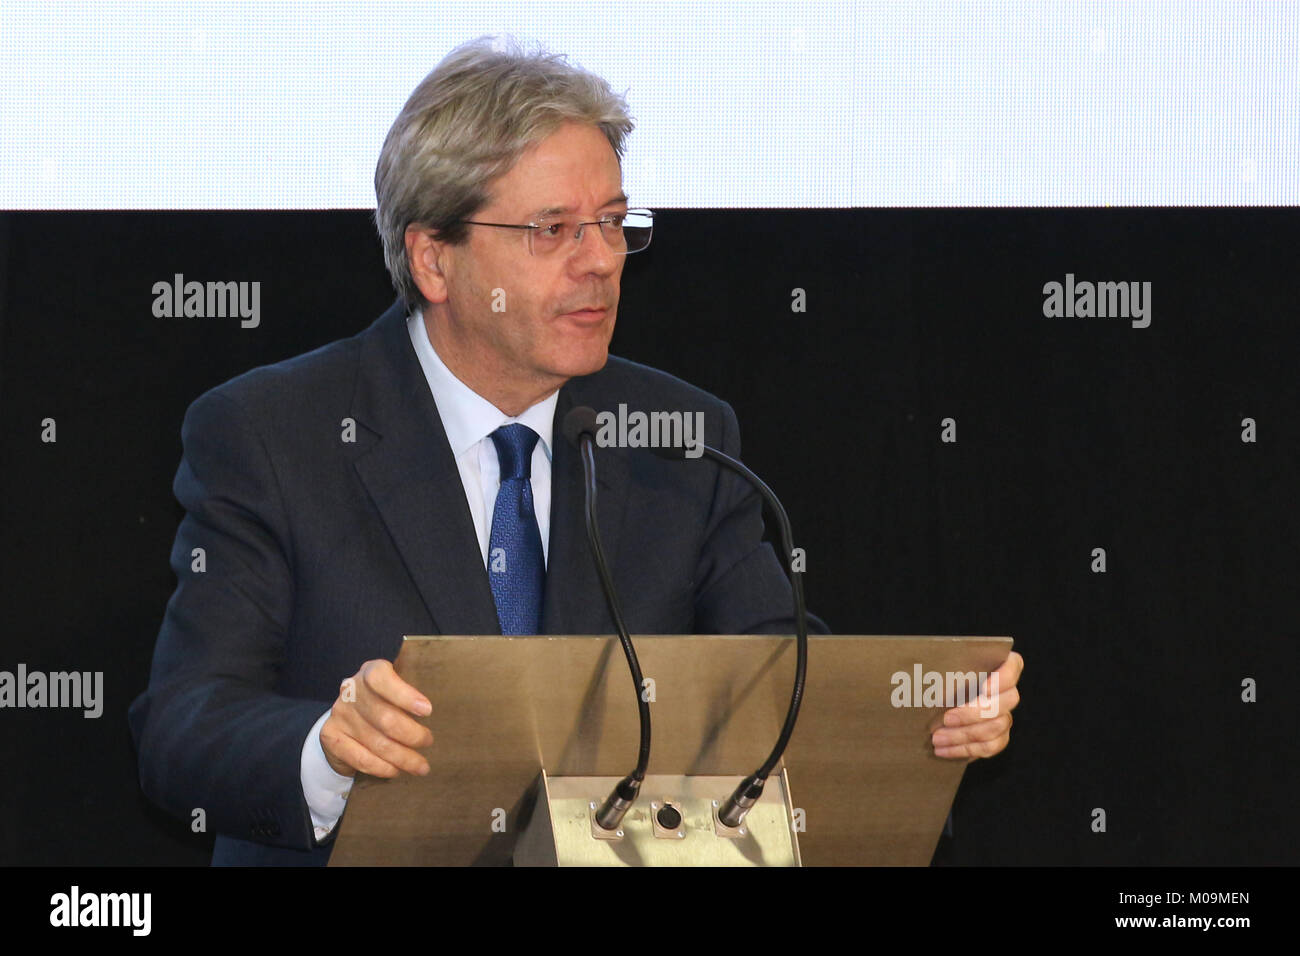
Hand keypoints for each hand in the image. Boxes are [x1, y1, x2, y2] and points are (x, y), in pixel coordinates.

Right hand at [319, 659, 433, 777]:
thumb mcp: (397, 688)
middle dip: (412, 735)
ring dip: (403, 758)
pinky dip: (381, 768)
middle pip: (384, 717)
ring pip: (376, 742)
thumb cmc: (385, 700)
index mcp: (370, 672)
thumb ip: (414, 690)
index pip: (381, 678)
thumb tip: (449, 704)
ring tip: (421, 766)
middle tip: (428, 742)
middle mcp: (351, 691)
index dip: (404, 695)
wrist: (348, 717)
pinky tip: (396, 771)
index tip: (428, 710)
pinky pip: (360, 758)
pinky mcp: (331, 736)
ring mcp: (340, 714)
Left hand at [932, 650, 1022, 759]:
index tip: (983, 689)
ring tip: (937, 738)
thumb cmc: (934, 681)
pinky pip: (991, 746)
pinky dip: (965, 749)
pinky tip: (943, 750)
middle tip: (946, 718)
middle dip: (974, 712)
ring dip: (964, 735)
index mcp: (997, 666)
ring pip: (997, 727)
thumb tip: (919, 664)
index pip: (1013, 666)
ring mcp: (1005, 715)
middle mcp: (1006, 691)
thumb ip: (936, 666)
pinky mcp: (999, 737)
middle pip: (1007, 701)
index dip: (1003, 677)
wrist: (931, 706)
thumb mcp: (934, 670)